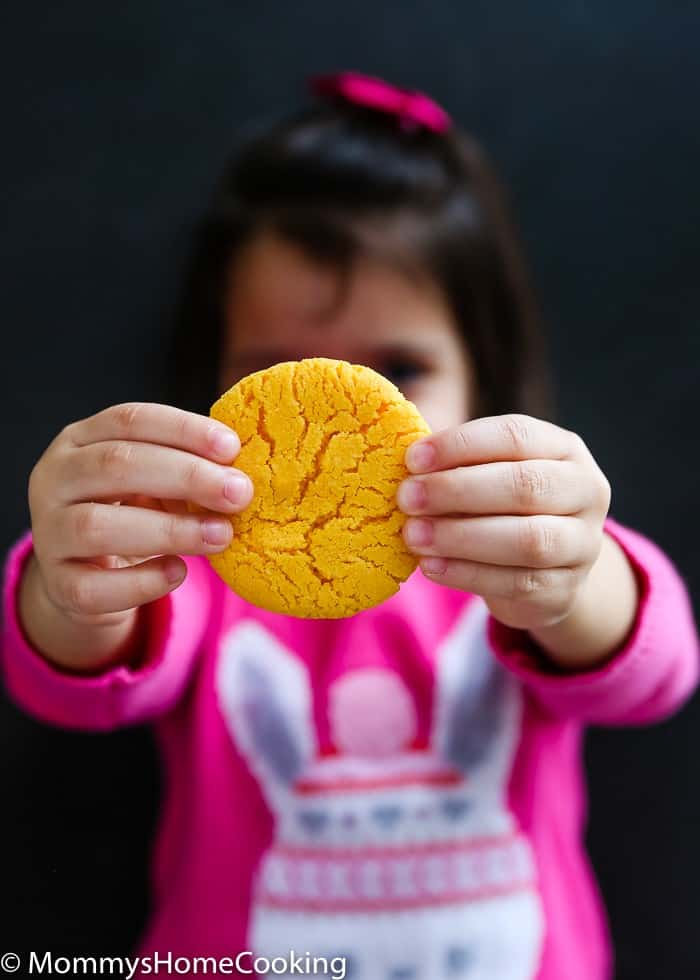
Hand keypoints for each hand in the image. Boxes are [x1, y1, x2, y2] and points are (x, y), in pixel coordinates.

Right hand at [27, 402, 252, 627]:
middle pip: (115, 465)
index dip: (183, 430)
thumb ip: (186, 471)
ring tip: (220, 536)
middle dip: (186, 476)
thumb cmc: (130, 514)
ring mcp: (48, 534)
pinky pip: (94, 587)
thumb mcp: (152, 482)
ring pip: (97, 525)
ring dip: (169, 530)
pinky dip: (142, 582)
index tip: (232, 447)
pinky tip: (178, 572)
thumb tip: (241, 474)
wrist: (86, 577)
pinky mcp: (58, 586)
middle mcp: (54, 480)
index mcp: (79, 441)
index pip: (129, 420)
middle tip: (239, 493)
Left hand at [397, 414, 611, 632]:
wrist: (549, 572)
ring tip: (413, 535)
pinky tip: (430, 566)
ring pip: (528, 539)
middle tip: (407, 498)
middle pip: (526, 486)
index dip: (462, 445)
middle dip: (458, 490)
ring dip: (461, 537)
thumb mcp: (491, 476)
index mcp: (565, 449)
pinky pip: (516, 582)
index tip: (413, 458)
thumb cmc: (505, 509)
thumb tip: (404, 463)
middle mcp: (585, 492)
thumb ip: (457, 465)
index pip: (517, 435)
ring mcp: (582, 544)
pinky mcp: (564, 589)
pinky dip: (467, 574)